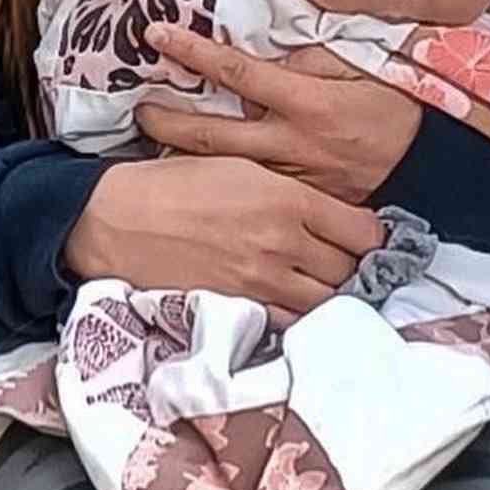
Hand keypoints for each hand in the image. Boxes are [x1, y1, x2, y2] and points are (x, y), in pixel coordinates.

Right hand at [63, 154, 383, 329]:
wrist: (117, 219)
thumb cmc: (174, 184)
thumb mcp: (240, 166)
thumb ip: (288, 189)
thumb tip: (324, 209)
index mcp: (289, 198)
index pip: (363, 230)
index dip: (372, 237)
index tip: (366, 238)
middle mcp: (284, 242)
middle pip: (352, 270)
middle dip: (356, 269)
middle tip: (350, 265)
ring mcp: (263, 280)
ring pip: (327, 303)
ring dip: (332, 297)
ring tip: (325, 289)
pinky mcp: (239, 307)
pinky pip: (290, 323)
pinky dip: (299, 319)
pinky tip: (294, 308)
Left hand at [134, 27, 421, 205]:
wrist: (433, 154)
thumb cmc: (393, 98)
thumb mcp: (355, 62)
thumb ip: (307, 58)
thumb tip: (264, 55)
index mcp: (306, 101)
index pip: (236, 72)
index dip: (192, 51)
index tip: (157, 33)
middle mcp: (294, 144)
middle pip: (213, 134)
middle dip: (167, 121)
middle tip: (138, 109)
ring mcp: (295, 178)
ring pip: (226, 170)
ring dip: (183, 158)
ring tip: (149, 145)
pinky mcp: (302, 202)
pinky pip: (255, 193)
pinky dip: (221, 184)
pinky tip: (194, 179)